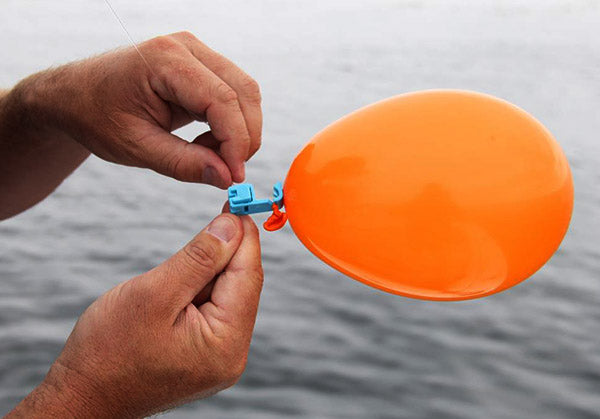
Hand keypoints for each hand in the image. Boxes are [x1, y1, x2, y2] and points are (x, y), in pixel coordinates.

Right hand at [8, 213, 262, 417]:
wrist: (84, 395)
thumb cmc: (108, 350)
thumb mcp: (154, 294)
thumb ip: (199, 258)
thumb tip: (233, 226)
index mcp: (226, 342)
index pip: (248, 275)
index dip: (244, 235)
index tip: (239, 202)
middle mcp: (232, 353)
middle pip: (242, 284)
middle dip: (229, 249)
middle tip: (221, 213)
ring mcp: (221, 357)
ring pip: (228, 294)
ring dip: (212, 268)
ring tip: (189, 255)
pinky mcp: (207, 354)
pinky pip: (215, 309)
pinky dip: (203, 287)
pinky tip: (185, 277)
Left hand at [16, 31, 261, 186]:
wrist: (76, 95)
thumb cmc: (96, 117)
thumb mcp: (135, 147)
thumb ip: (183, 164)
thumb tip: (226, 177)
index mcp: (164, 60)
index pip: (221, 100)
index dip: (236, 141)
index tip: (234, 176)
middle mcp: (185, 47)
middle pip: (243, 91)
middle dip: (245, 137)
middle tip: (229, 172)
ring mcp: (195, 52)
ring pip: (244, 92)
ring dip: (240, 131)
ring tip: (211, 158)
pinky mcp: (200, 65)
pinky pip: (233, 94)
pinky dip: (231, 125)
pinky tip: (208, 144)